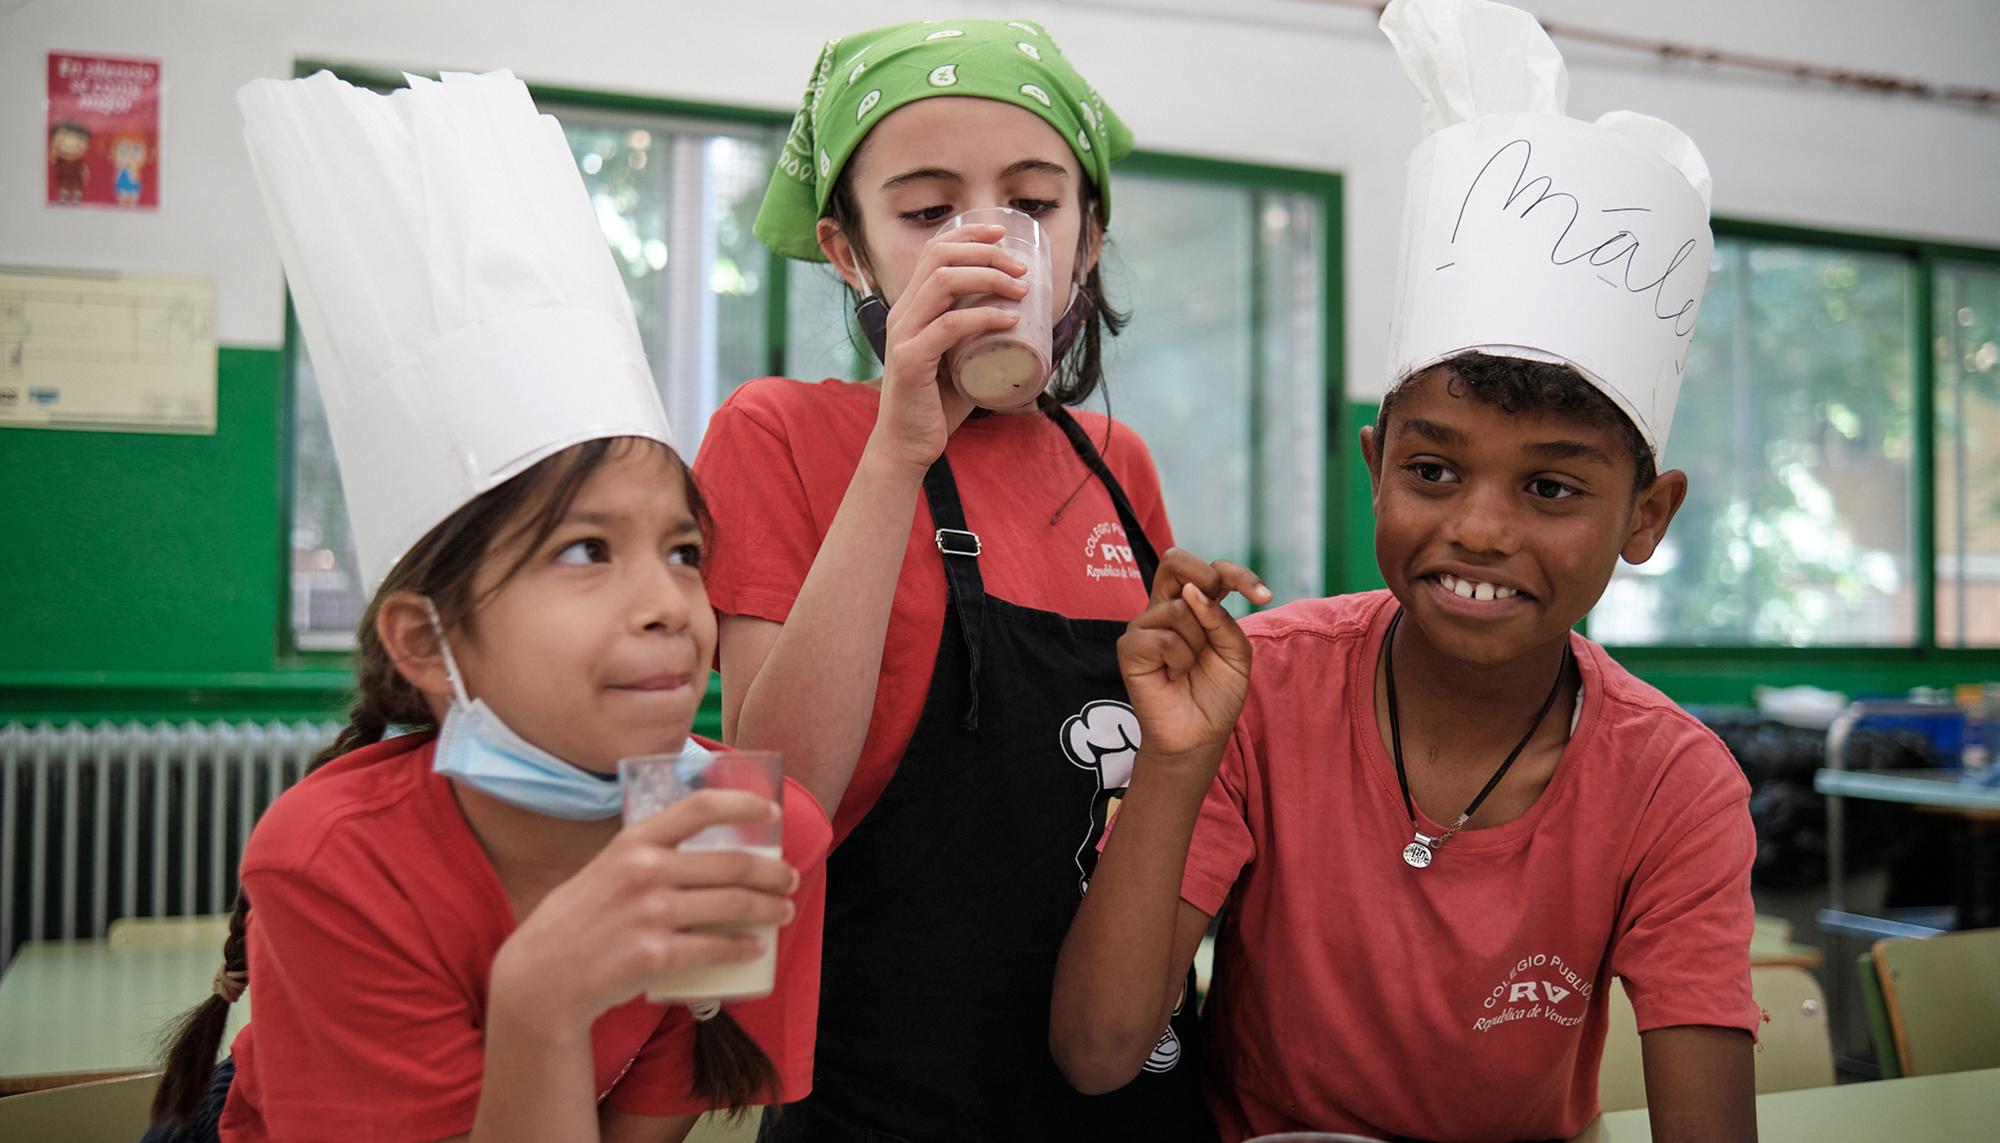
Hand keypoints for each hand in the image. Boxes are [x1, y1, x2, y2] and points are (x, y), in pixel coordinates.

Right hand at [488, 789, 797, 1029]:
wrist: (543, 975)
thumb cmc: (581, 919)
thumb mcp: (607, 867)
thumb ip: (650, 854)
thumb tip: (707, 849)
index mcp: (634, 841)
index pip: (700, 807)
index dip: (744, 804)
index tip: (772, 811)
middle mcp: (645, 870)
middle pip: (732, 863)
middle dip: (772, 872)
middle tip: (789, 879)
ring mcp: (651, 913)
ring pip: (733, 905)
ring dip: (769, 909)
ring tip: (784, 912)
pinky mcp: (656, 954)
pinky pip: (716, 947)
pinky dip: (743, 947)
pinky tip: (755, 948)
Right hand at [866, 222, 1028, 471]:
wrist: (907, 446)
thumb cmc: (937, 404)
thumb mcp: (961, 360)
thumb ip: (980, 340)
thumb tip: (1027, 326)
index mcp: (911, 308)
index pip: (934, 252)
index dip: (968, 234)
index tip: (1002, 233)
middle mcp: (903, 314)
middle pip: (940, 258)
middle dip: (986, 253)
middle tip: (1022, 268)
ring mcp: (903, 336)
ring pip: (943, 283)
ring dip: (988, 278)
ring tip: (1021, 289)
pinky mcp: (911, 362)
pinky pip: (949, 327)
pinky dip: (983, 317)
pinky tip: (1009, 320)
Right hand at [1117, 549, 1269, 767]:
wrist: (1199, 735)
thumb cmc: (1216, 693)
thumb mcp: (1235, 652)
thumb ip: (1221, 620)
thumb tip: (1193, 593)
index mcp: (1194, 604)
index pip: (1211, 569)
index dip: (1239, 574)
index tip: (1264, 597)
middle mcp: (1166, 607)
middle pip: (1175, 560)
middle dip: (1205, 578)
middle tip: (1218, 614)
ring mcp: (1145, 625)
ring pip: (1179, 609)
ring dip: (1197, 643)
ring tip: (1189, 667)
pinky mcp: (1129, 647)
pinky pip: (1163, 638)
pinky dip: (1179, 659)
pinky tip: (1173, 675)